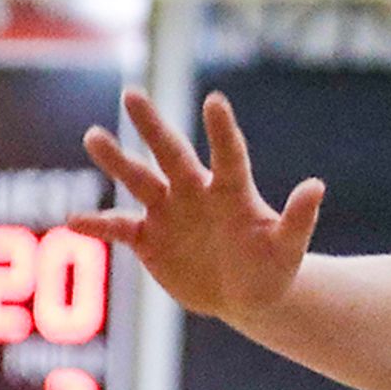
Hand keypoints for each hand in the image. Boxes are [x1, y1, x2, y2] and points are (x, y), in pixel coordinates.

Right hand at [73, 88, 324, 324]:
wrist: (245, 295)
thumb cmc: (272, 267)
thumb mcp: (288, 249)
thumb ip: (299, 219)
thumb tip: (317, 185)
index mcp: (232, 190)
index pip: (228, 154)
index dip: (221, 130)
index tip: (215, 101)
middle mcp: (196, 192)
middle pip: (172, 154)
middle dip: (153, 126)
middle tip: (133, 94)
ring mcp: (169, 212)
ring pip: (138, 180)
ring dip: (117, 160)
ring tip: (94, 135)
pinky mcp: (148, 238)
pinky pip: (118, 228)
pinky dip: (98, 225)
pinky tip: (73, 221)